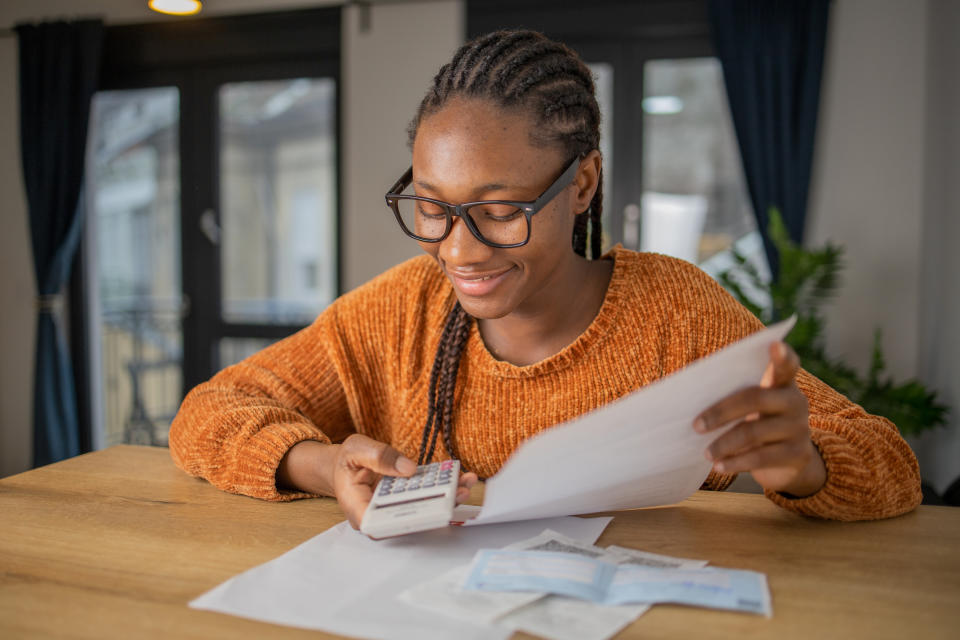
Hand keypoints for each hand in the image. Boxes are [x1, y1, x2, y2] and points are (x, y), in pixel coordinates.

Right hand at [278, 435, 477, 527]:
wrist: (347, 464)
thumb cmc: (347, 460)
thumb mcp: (355, 450)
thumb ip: (378, 457)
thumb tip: (409, 469)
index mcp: (359, 509)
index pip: (381, 526)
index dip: (405, 523)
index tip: (429, 511)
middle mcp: (380, 516)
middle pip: (409, 519)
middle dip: (437, 508)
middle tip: (459, 493)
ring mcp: (394, 510)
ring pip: (423, 510)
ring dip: (447, 499)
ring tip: (466, 484)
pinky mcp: (406, 501)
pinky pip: (426, 498)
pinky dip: (443, 489)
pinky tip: (460, 478)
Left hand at [693, 341, 825, 496]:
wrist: (787, 461)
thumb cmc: (756, 422)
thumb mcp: (750, 406)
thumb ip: (732, 393)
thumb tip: (687, 396)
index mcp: (782, 383)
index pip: (786, 365)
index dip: (782, 355)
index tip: (773, 344)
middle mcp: (796, 402)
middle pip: (756, 398)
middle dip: (721, 412)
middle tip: (695, 425)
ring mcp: (799, 428)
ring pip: (755, 432)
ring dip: (724, 443)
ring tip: (705, 452)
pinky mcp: (797, 454)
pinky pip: (761, 457)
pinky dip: (735, 462)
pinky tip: (719, 467)